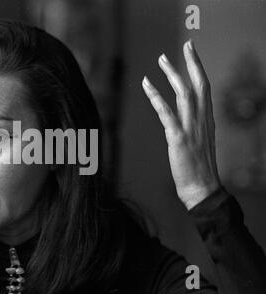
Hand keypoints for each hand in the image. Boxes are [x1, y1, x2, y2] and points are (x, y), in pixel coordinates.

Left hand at [142, 40, 221, 209]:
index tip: (192, 52)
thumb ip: (194, 126)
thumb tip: (185, 117)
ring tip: (162, 59)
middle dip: (192, 62)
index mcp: (207, 120)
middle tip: (185, 44)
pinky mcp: (179, 138)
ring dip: (172, 74)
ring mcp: (191, 128)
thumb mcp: (199, 142)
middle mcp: (202, 120)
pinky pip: (166, 113)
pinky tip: (146, 84)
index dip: (198, 68)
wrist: (201, 189)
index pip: (205, 88)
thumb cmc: (198, 168)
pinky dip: (156, 97)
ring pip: (184, 93)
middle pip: (199, 84)